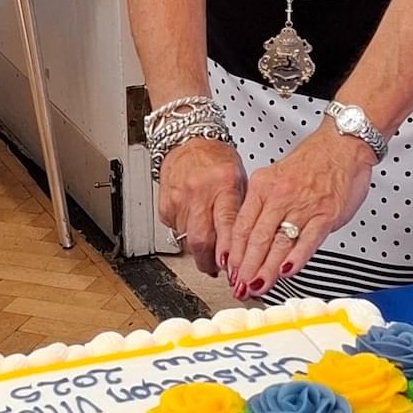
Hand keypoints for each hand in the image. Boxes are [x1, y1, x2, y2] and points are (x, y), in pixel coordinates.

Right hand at [158, 138, 245, 277]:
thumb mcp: (239, 179)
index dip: (229, 250)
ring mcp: (179, 200)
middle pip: (201, 240)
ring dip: (200, 251)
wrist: (187, 141)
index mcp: (223, 184)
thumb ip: (241, 210)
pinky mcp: (166, 206)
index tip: (234, 267)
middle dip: (210, 263)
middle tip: (219, 271)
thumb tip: (246, 243)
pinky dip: (186, 236)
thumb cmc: (216, 159)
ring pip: (187, 240)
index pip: (227, 224)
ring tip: (209, 252)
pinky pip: (175, 231)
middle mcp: (199, 193)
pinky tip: (194, 229)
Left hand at [226, 125, 373, 298]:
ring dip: (266, 269)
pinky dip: (296, 258)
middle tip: (239, 286)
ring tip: (258, 286)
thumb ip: (265, 206)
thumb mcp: (276, 177)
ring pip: (279, 243)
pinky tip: (287, 271)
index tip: (230, 271)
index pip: (241, 226)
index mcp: (263, 186)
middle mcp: (280, 196)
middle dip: (246, 268)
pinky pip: (307, 240)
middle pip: (256, 238)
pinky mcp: (326, 214)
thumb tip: (252, 238)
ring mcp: (303, 206)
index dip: (234, 253)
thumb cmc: (313, 162)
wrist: (342, 144)